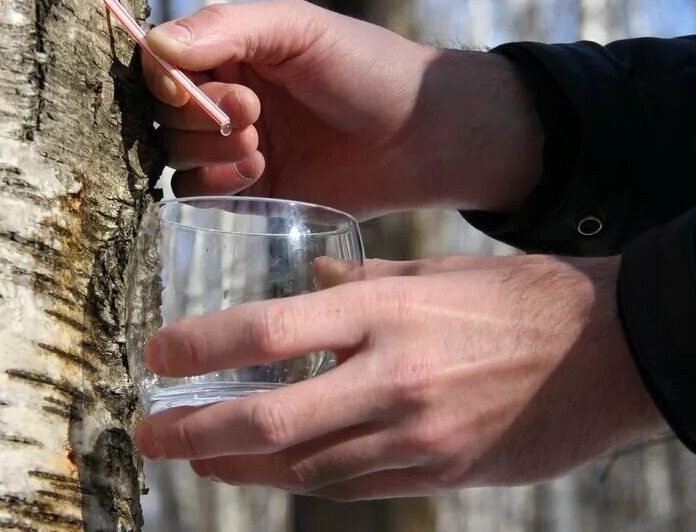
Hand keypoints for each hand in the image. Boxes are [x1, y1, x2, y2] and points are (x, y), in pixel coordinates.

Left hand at [134, 255, 665, 499]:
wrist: (610, 354)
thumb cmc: (517, 299)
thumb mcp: (433, 273)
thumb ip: (363, 283)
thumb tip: (310, 284)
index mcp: (382, 313)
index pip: (265, 331)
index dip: (199, 347)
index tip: (157, 354)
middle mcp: (389, 378)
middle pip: (267, 418)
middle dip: (195, 431)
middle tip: (149, 432)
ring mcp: (413, 435)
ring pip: (302, 467)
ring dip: (240, 467)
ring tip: (199, 456)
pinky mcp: (437, 472)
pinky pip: (350, 486)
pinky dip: (302, 479)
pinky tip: (273, 471)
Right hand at [143, 0, 543, 216]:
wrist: (420, 137)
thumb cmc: (366, 67)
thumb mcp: (298, 29)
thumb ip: (228, 27)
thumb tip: (155, 45)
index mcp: (229, 48)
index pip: (160, 57)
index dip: (161, 74)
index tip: (184, 85)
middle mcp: (220, 94)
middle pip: (160, 108)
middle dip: (198, 113)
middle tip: (253, 112)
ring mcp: (229, 144)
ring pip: (172, 150)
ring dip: (209, 149)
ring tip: (260, 146)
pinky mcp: (242, 190)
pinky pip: (193, 191)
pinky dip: (215, 184)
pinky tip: (258, 173)